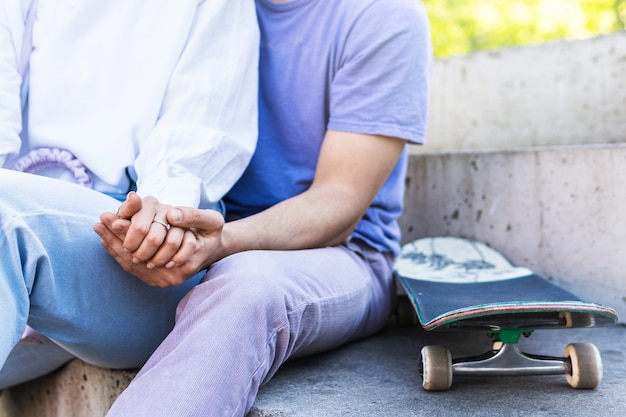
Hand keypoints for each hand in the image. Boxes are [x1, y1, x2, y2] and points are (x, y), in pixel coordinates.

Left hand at [94, 204, 224, 286]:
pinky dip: (118, 254)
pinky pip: (132, 269)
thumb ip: (193, 216)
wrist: (214, 252)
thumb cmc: (212, 233)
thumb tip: (171, 214)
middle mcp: (171, 277)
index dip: (129, 231)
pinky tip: (107, 242)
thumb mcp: (212, 221)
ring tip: (99, 230)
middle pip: (134, 259)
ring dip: (114, 247)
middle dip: (116, 240)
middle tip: (98, 223)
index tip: (111, 218)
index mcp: (185, 263)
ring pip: (131, 265)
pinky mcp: (158, 281)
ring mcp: (163, 281)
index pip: (150, 244)